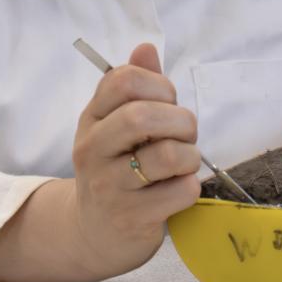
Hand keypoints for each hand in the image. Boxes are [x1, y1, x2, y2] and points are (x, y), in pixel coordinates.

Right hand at [65, 41, 202, 277]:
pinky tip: (178, 190)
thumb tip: (146, 47)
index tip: (168, 102)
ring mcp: (109, 186)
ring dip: (189, 156)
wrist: (93, 234)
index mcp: (91, 119)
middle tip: (186, 134)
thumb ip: (135, 88)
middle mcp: (93, 150)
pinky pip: (180, 192)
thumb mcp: (116, 126)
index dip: (159, 84)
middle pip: (141, 116)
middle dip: (180, 120)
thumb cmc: (116, 170)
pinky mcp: (131, 218)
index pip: (123, 80)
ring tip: (184, 163)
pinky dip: (190, 188)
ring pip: (166, 156)